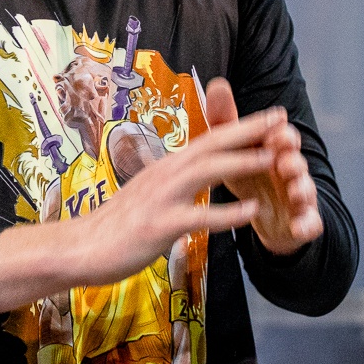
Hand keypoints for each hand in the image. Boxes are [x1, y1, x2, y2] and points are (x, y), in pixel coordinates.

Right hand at [0, 101, 284, 311]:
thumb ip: (171, 182)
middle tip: (282, 120)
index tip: (270, 116)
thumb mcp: (148, 194)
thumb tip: (190, 172)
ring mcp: (161, 198)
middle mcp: (165, 173)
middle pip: (212, 144)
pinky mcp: (159, 225)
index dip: (241, 126)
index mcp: (166, 167)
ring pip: (207, 172)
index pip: (209, 139)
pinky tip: (253, 213)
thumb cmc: (115, 225)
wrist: (81, 247)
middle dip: (249, 130)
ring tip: (274, 158)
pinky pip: (199, 217)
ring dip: (243, 163)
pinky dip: (228, 214)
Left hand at [203, 78, 322, 255]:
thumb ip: (226, 120)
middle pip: (297, 160)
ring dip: (303, 189)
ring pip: (306, 190)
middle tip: (285, 159)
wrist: (264, 218)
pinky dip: (307, 224)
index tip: (276, 129)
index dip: (280, 133)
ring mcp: (299, 196)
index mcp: (275, 151)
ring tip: (296, 191)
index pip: (282, 136)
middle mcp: (291, 170)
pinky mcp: (303, 221)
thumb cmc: (250, 177)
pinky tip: (300, 226)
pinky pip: (310, 223)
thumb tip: (216, 82)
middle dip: (294, 158)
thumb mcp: (235, 150)